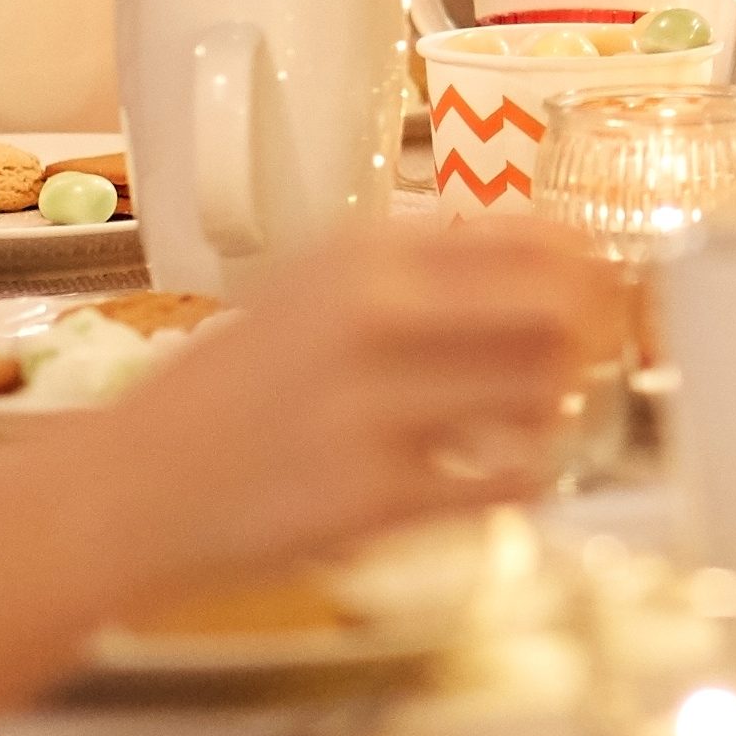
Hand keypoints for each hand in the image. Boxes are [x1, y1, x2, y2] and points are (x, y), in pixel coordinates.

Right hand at [69, 220, 622, 597]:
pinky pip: (505, 482)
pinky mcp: (373, 499)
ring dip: (563, 405)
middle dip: (598, 332)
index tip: (609, 282)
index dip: (592, 263)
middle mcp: (376, 319)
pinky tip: (512, 471)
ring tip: (541, 413)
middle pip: (558, 310)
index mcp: (369, 256)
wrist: (125, 490)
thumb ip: (426, 268)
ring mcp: (376, 411)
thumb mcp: (318, 287)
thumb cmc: (232, 388)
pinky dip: (531, 475)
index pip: (535, 236)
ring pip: (543, 392)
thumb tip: (550, 259)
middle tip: (599, 353)